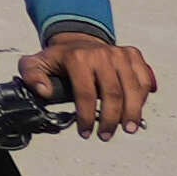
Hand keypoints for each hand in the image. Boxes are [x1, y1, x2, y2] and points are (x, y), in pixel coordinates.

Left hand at [24, 26, 157, 139]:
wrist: (77, 40)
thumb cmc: (58, 59)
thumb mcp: (35, 64)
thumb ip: (32, 76)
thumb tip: (44, 91)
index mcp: (77, 58)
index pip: (85, 93)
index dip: (86, 117)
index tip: (84, 132)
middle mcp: (101, 54)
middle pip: (113, 94)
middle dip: (111, 120)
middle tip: (105, 135)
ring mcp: (119, 53)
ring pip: (133, 88)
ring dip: (132, 112)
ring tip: (128, 128)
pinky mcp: (133, 55)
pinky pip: (144, 79)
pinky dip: (144, 96)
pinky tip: (138, 110)